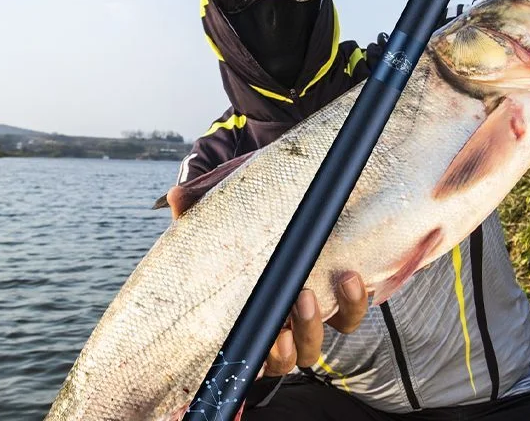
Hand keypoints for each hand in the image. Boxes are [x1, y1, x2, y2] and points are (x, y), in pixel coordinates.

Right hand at [166, 189, 368, 376]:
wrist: (292, 174)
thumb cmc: (252, 191)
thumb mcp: (224, 192)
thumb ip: (197, 198)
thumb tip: (175, 200)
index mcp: (247, 304)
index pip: (250, 346)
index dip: (256, 354)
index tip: (262, 336)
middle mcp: (280, 315)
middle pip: (286, 357)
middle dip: (286, 346)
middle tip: (287, 314)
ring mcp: (314, 306)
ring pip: (316, 344)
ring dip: (315, 327)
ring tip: (310, 293)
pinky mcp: (343, 290)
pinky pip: (352, 314)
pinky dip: (354, 304)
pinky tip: (350, 279)